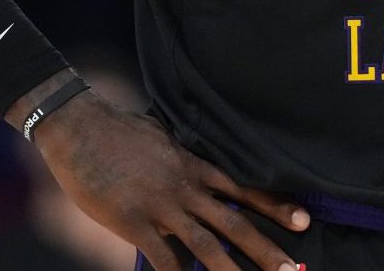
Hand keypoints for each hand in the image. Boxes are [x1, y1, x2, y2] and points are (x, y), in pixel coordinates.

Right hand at [32, 91, 309, 270]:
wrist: (80, 127)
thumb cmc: (118, 130)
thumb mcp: (162, 137)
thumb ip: (183, 157)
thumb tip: (195, 164)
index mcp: (193, 165)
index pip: (244, 189)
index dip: (275, 206)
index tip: (303, 221)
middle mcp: (185, 187)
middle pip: (235, 222)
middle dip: (267, 248)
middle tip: (295, 269)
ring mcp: (161, 205)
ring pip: (206, 244)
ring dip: (233, 269)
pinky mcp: (133, 221)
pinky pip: (162, 257)